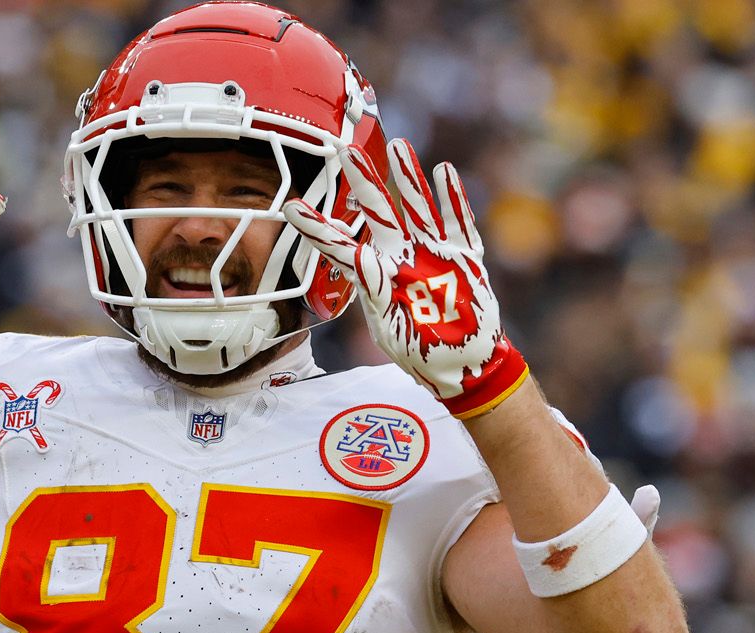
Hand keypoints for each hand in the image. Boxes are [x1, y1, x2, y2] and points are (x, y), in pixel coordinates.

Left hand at [284, 140, 526, 417]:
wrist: (462, 366)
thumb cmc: (419, 351)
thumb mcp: (389, 328)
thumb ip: (376, 291)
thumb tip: (362, 258)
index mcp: (377, 276)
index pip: (340, 246)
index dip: (317, 228)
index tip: (291, 207)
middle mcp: (402, 258)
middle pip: (380, 212)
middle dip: (365, 181)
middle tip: (346, 149)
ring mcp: (433, 255)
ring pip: (418, 208)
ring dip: (408, 178)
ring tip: (397, 145)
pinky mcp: (464, 260)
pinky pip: (458, 224)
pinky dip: (452, 199)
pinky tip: (443, 171)